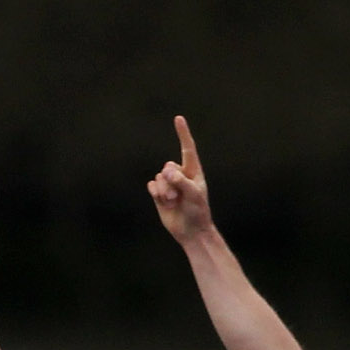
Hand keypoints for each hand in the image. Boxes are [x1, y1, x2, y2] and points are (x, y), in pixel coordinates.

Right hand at [145, 114, 212, 241]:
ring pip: (158, 177)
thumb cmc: (198, 212)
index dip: (182, 133)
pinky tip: (163, 202)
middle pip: (167, 166)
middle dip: (169, 181)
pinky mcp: (159, 193)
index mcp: (193, 171)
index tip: (178, 118)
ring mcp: (169, 184)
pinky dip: (156, 193)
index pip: (187, 148)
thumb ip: (182, 182)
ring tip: (173, 202)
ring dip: (163, 191)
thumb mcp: (195, 195)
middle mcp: (180, 174)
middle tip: (176, 196)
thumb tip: (167, 173)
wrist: (190, 231)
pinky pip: (151, 185)